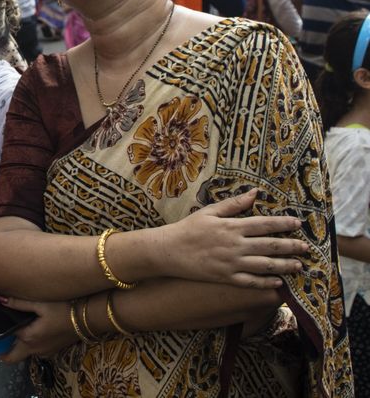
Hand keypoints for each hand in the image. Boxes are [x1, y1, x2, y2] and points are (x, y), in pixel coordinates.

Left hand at [0, 297, 74, 361]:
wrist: (87, 320)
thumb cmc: (63, 310)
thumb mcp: (40, 304)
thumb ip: (19, 303)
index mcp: (28, 338)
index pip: (7, 335)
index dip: (1, 326)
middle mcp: (34, 349)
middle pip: (12, 357)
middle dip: (3, 350)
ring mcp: (44, 352)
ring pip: (24, 353)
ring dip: (17, 345)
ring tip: (15, 328)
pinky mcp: (52, 351)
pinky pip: (34, 350)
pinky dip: (29, 343)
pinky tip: (32, 329)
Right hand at [154, 189, 306, 288]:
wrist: (168, 250)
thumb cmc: (188, 229)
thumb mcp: (209, 212)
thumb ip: (233, 204)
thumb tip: (254, 193)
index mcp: (231, 227)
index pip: (264, 224)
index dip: (283, 224)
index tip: (298, 223)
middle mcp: (235, 245)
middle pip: (270, 245)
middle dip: (291, 246)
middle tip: (306, 247)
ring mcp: (232, 263)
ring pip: (265, 265)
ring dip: (284, 265)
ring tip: (299, 266)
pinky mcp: (226, 277)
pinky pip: (251, 281)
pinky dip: (266, 282)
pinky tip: (278, 282)